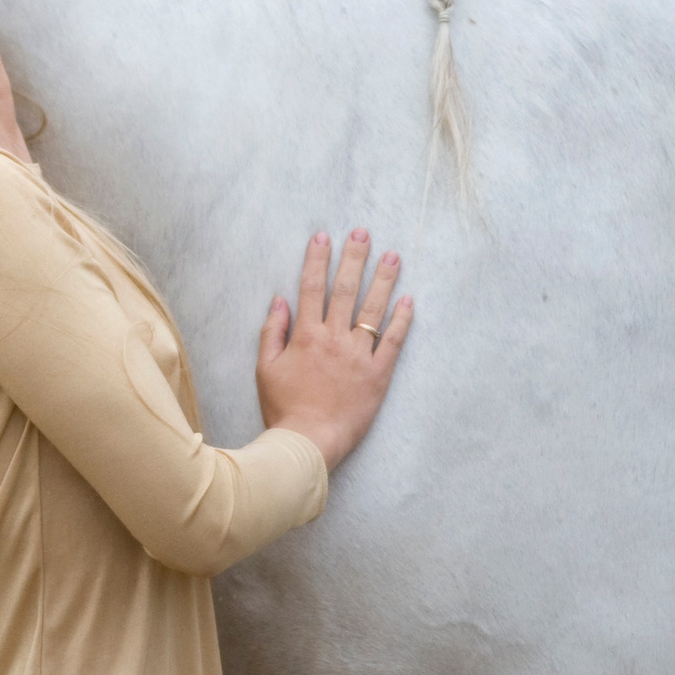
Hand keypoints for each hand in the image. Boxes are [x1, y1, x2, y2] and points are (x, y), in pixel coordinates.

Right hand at [255, 229, 410, 472]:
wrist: (309, 441)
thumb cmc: (284, 407)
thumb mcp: (266, 368)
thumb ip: (272, 331)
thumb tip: (279, 300)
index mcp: (306, 335)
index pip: (312, 287)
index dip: (317, 260)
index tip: (323, 237)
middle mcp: (334, 339)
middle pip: (346, 290)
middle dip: (354, 258)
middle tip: (363, 233)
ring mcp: (358, 355)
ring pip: (373, 310)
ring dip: (383, 280)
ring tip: (392, 256)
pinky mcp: (378, 374)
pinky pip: (393, 342)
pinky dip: (401, 320)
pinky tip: (408, 300)